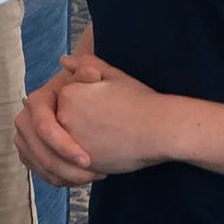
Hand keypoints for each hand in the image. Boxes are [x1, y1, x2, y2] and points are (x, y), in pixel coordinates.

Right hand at [15, 61, 104, 187]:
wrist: (84, 100)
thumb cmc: (90, 88)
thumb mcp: (92, 76)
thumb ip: (89, 70)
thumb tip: (85, 69)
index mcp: (36, 101)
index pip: (44, 127)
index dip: (64, 146)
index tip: (87, 159)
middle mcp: (24, 121)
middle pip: (40, 152)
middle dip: (67, 168)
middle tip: (96, 174)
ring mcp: (25, 139)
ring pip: (41, 166)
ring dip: (68, 176)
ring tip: (96, 175)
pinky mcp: (30, 155)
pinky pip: (43, 173)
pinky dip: (63, 180)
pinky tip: (85, 178)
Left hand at [54, 55, 172, 175]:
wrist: (159, 129)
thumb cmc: (139, 100)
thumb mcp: (112, 75)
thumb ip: (85, 65)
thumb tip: (63, 59)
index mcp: (69, 93)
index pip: (68, 101)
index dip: (89, 105)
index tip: (108, 107)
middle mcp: (64, 117)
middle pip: (67, 122)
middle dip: (85, 123)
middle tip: (112, 122)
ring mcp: (71, 142)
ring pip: (71, 144)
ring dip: (87, 141)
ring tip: (112, 137)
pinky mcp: (82, 163)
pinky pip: (79, 162)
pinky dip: (92, 158)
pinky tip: (111, 151)